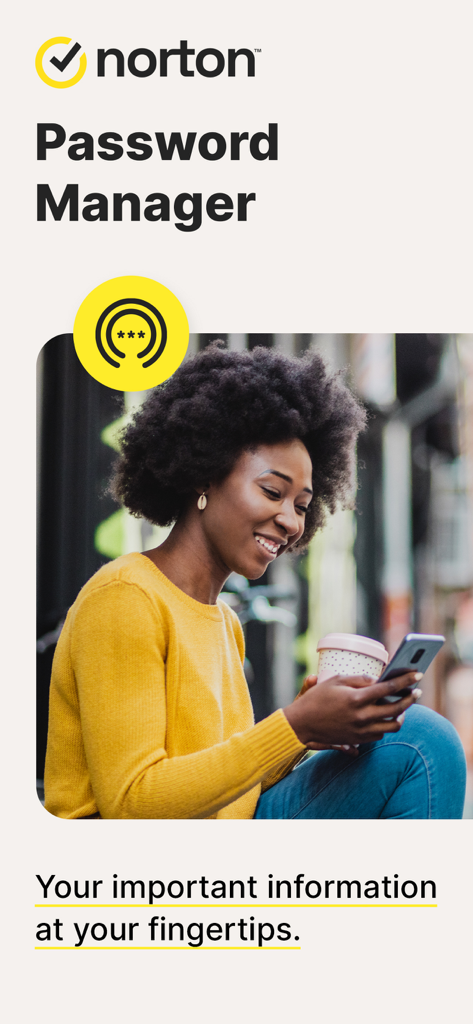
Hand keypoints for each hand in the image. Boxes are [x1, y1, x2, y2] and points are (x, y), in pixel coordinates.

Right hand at [284, 671, 419, 747]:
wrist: (301, 725)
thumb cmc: (317, 699)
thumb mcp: (336, 681)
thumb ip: (359, 679)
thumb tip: (379, 680)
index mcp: (356, 699)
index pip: (388, 688)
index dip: (405, 680)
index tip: (418, 675)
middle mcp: (362, 717)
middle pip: (396, 710)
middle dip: (410, 699)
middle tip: (416, 692)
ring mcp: (361, 731)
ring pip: (393, 726)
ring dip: (401, 715)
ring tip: (401, 706)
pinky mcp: (358, 740)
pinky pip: (380, 734)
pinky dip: (386, 724)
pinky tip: (384, 716)